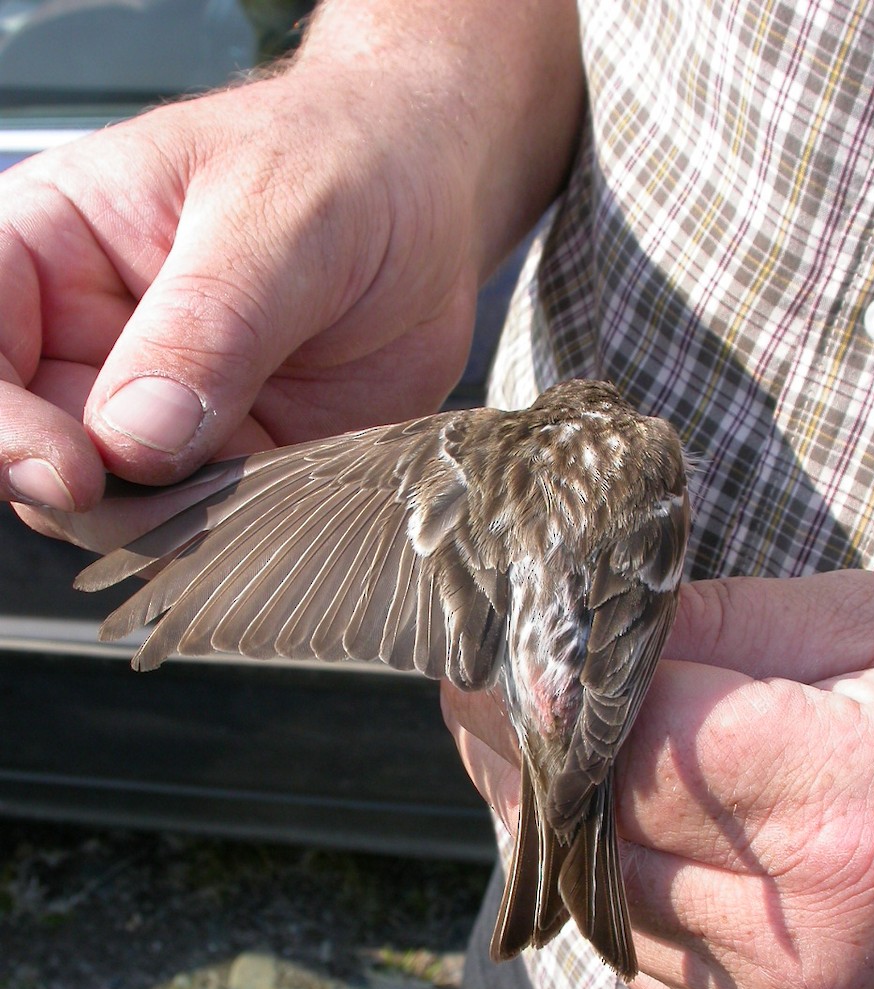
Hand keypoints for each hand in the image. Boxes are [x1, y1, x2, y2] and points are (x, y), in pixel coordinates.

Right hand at [0, 0, 582, 549]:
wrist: (432, 206)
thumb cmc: (347, 166)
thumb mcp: (282, 215)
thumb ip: (210, 320)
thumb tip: (134, 434)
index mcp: (55, 246)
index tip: (70, 469)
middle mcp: (87, 339)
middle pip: (27, 447)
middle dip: (87, 494)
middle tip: (177, 490)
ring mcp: (152, 411)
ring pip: (106, 507)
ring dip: (166, 523)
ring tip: (251, 479)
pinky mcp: (221, 462)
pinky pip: (196, 527)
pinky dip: (228, 537)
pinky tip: (276, 499)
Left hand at [442, 569, 873, 988]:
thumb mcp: (870, 638)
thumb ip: (727, 629)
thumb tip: (596, 634)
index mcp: (841, 807)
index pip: (634, 749)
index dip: (544, 698)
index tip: (488, 653)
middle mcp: (801, 930)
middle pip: (594, 831)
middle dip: (518, 756)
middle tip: (474, 694)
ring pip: (593, 901)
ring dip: (539, 823)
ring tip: (510, 749)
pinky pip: (630, 952)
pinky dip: (593, 883)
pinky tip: (582, 824)